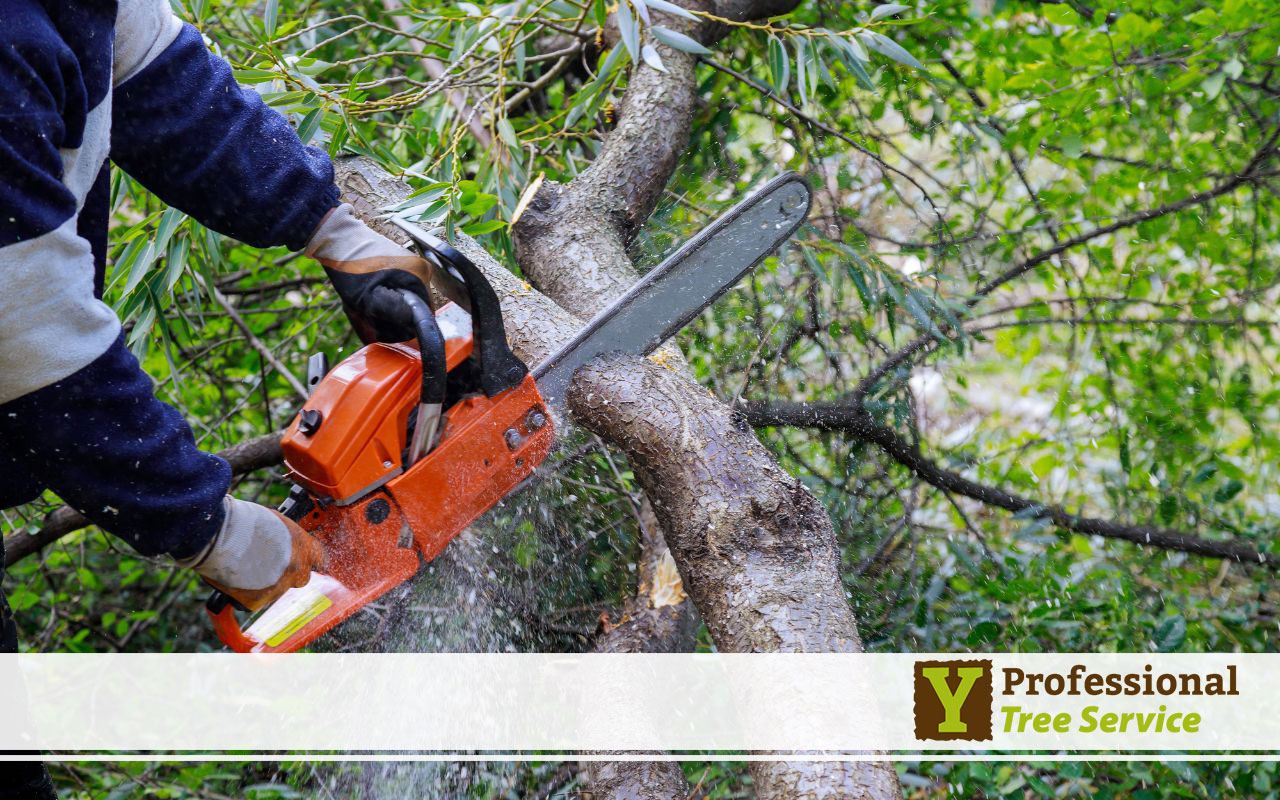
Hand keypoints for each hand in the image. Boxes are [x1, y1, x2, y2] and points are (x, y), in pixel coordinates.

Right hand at [178, 498, 326, 611]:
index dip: (309, 558)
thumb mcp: (275, 521)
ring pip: (276, 590)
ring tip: (244, 566)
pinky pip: (253, 601)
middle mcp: (296, 570)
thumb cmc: (243, 520)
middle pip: (300, 578)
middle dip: (288, 572)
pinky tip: (234, 580)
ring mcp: (277, 588)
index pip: (320, 558)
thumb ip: (285, 537)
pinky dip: (245, 593)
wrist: (220, 535)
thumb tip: (283, 541)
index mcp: (304, 547)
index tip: (303, 559)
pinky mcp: (256, 602)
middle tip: (270, 563)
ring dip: (265, 582)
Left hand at [305, 203, 435, 342]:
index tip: (382, 323)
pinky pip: (399, 291)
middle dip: (392, 318)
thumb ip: (393, 312)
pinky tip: (368, 294)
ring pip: (405, 302)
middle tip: (368, 314)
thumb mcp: (367, 297)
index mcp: (420, 275)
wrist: (337, 239)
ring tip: (365, 303)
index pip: (424, 316)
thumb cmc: (349, 266)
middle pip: (414, 309)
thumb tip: (413, 327)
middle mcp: (422, 269)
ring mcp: (412, 266)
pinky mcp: (402, 265)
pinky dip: (385, 298)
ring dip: (387, 309)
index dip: (404, 326)